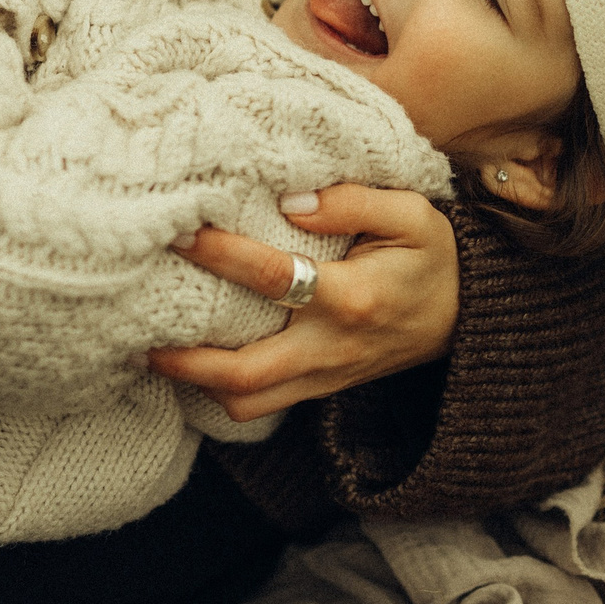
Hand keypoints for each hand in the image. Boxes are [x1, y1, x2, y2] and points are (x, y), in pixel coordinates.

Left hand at [146, 185, 458, 423]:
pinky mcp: (319, 388)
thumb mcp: (412, 214)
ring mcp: (324, 376)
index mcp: (353, 298)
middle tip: (138, 335)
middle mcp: (332, 347)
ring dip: (198, 385)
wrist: (466, 318)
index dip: (222, 257)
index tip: (179, 233)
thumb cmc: (433, 257)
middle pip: (247, 373)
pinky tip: (191, 360)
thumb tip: (290, 199)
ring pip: (249, 403)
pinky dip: (222, 389)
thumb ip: (353, 201)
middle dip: (188, 360)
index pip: (275, 279)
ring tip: (152, 350)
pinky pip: (262, 404)